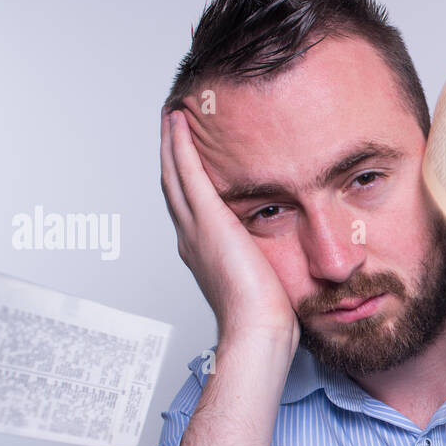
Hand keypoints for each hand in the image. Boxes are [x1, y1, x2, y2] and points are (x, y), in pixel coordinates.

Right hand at [160, 107, 299, 351]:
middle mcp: (193, 238)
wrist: (258, 329)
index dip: (184, 177)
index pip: (191, 205)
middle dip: (171, 154)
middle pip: (175, 185)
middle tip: (170, 124)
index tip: (185, 156)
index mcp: (204, 251)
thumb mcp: (262, 277)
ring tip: (173, 116)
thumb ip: (260, 258)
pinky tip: (179, 123)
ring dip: (171, 143)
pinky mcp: (208, 221)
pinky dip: (180, 146)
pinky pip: (188, 174)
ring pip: (176, 175)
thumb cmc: (266, 315)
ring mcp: (196, 229)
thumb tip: (274, 251)